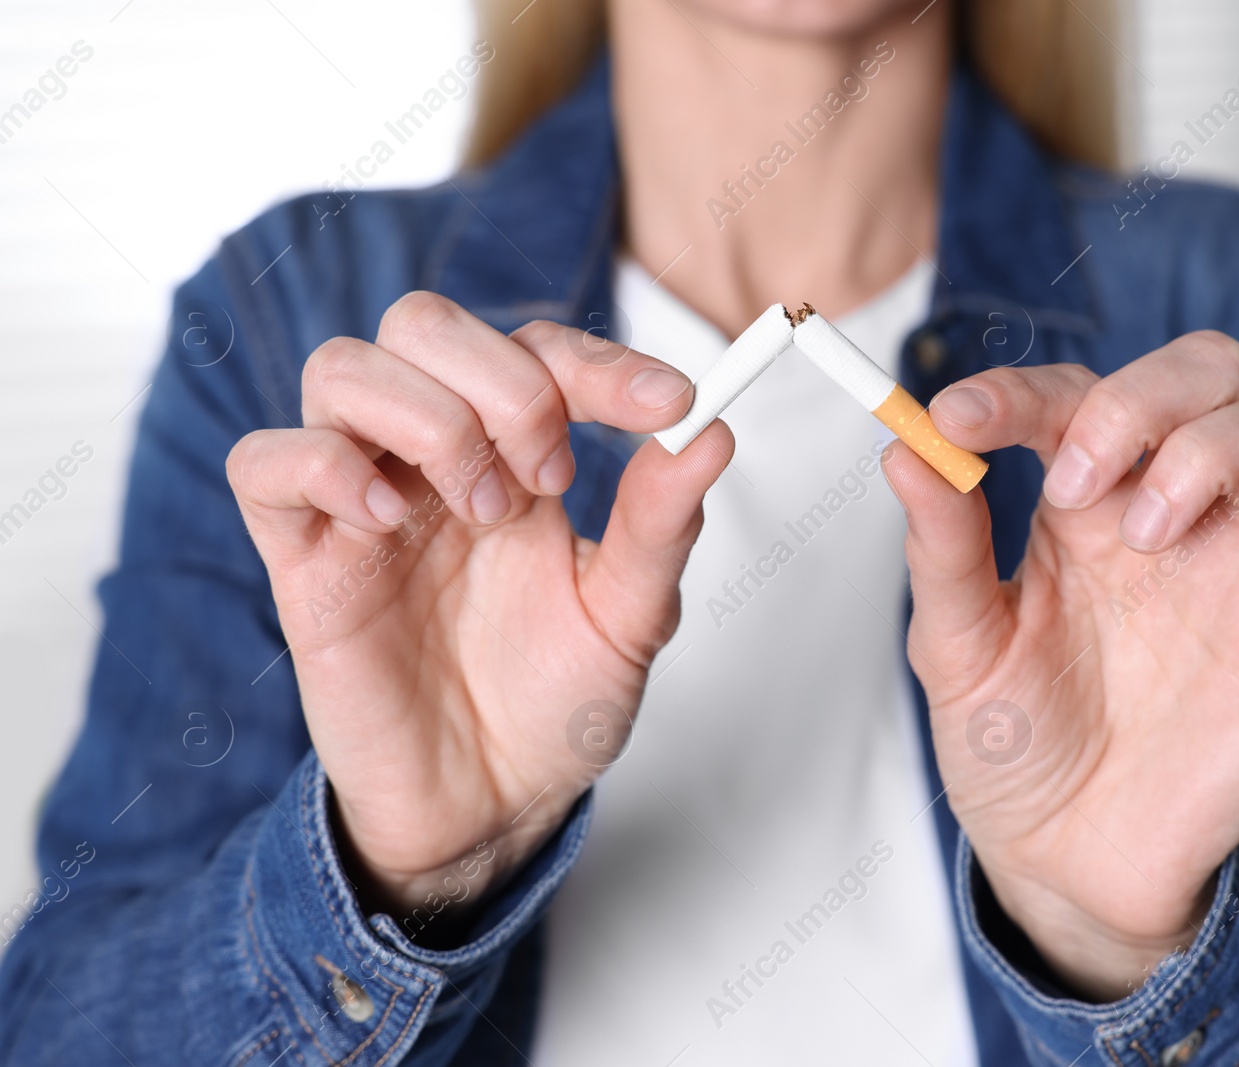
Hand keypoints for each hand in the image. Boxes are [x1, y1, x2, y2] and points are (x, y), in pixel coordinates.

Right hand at [227, 291, 730, 923]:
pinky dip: (323, 465)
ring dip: (428, 418)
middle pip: (424, 324)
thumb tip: (714, 433)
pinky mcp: (303, 560)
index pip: (537, 350)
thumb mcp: (630, 616)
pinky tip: (386, 519)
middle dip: (503, 383)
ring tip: (481, 510)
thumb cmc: (553, 704)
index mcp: (516, 458)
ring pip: (342, 368)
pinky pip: (265, 464)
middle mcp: (433, 462)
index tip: (669, 405)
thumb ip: (662, 524)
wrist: (491, 806)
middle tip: (550, 477)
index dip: (600, 361)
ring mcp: (362, 503)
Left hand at [881, 332, 1238, 999]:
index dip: (1015, 391)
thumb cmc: (1013, 747)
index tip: (959, 421)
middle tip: (1077, 483)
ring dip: (1214, 449)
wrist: (1071, 860)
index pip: (1067, 398)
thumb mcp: (959, 650)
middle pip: (1200, 374)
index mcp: (1075, 503)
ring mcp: (1237, 559)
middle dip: (1141, 397)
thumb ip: (942, 550)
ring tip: (1148, 535)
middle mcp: (1163, 509)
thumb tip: (901, 447)